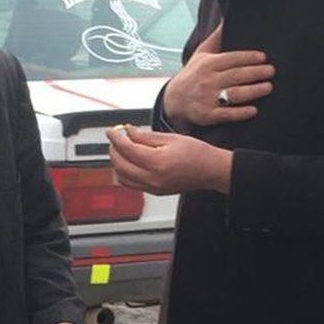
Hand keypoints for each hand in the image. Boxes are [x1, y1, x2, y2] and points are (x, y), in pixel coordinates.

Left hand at [107, 125, 232, 195]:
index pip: (127, 149)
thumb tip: (128, 131)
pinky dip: (124, 173)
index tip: (111, 131)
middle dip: (114, 149)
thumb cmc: (198, 153)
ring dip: (117, 162)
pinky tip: (128, 162)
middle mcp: (152, 178)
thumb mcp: (171, 138)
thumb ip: (146, 136)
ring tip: (121, 149)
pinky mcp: (154, 192)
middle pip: (120, 164)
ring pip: (122, 176)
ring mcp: (152, 187)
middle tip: (115, 138)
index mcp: (157, 162)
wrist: (212, 171)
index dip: (116, 138)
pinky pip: (130, 184)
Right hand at [162, 24, 274, 131]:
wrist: (173, 100)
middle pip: (235, 75)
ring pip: (233, 94)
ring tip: (268, 87)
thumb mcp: (201, 54)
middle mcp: (207, 81)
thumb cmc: (192, 75)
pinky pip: (226, 114)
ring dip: (253, 91)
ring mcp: (207, 99)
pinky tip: (253, 110)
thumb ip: (216, 38)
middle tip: (271, 71)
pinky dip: (240, 113)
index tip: (263, 57)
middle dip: (255, 73)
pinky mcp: (207, 115)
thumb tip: (227, 19)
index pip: (231, 59)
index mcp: (208, 64)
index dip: (248, 57)